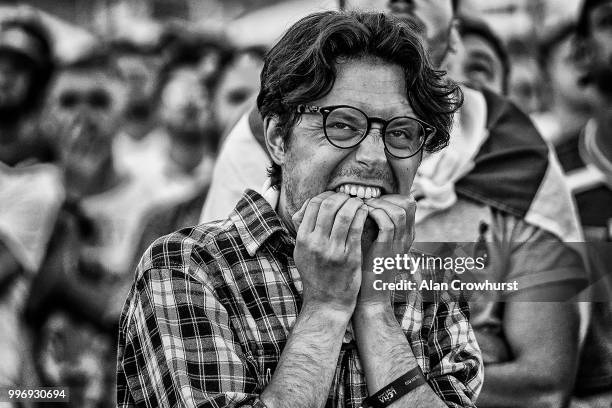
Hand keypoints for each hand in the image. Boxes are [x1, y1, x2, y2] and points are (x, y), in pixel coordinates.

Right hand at [292, 192, 368, 313]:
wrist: (327, 303)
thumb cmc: (316, 276)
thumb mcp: (302, 253)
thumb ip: (304, 231)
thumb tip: (306, 208)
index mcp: (303, 240)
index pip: (313, 205)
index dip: (326, 196)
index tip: (335, 197)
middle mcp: (316, 243)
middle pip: (328, 205)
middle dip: (341, 197)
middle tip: (349, 197)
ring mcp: (333, 250)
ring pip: (344, 213)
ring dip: (354, 203)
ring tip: (359, 203)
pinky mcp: (350, 257)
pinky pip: (357, 227)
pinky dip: (362, 215)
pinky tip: (365, 213)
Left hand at [358, 194, 415, 308]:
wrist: (368, 296)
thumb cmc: (365, 266)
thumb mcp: (372, 240)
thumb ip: (372, 223)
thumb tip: (360, 201)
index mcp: (406, 235)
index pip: (409, 203)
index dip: (390, 196)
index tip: (371, 200)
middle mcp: (406, 238)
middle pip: (408, 203)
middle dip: (386, 197)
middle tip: (367, 202)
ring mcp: (399, 244)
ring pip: (399, 211)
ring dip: (378, 204)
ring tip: (363, 207)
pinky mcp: (387, 251)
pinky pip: (387, 224)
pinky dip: (374, 214)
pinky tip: (362, 216)